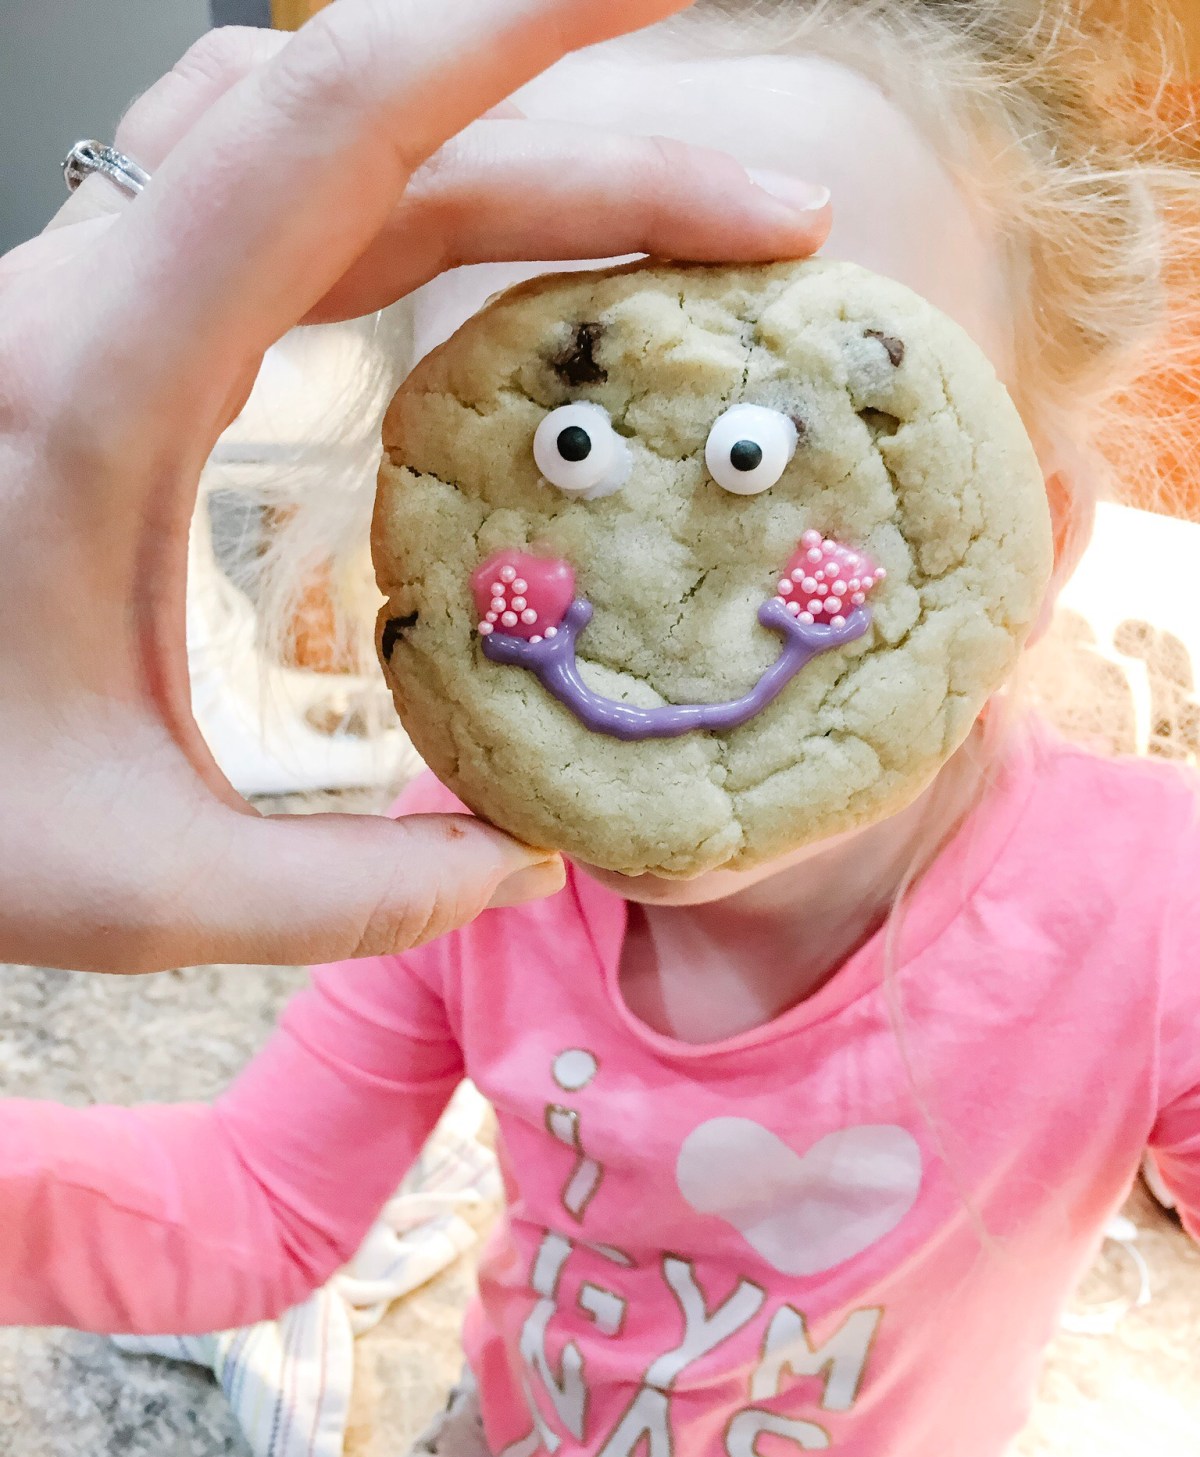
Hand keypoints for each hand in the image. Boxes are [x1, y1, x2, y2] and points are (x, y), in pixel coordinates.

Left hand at [0, 0, 830, 972]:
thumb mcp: (138, 886)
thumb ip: (357, 892)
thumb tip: (525, 868)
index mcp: (100, 394)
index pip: (334, 123)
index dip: (511, 21)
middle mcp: (83, 308)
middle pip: (360, 126)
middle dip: (585, 138)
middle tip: (762, 216)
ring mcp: (74, 308)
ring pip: (301, 140)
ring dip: (490, 148)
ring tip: (654, 228)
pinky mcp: (80, 340)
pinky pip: (254, 207)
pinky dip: (394, 194)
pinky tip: (477, 268)